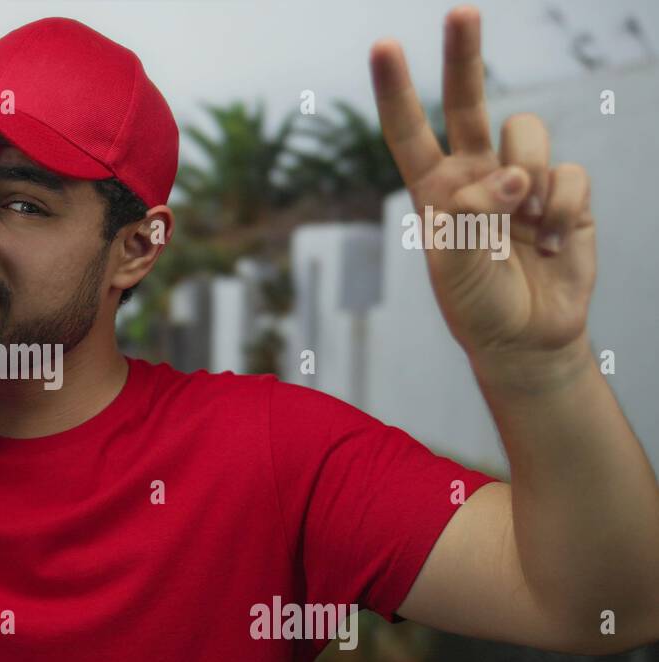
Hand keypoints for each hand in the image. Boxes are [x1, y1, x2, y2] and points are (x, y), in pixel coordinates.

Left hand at [370, 6, 595, 378]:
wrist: (526, 337)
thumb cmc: (477, 304)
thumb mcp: (452, 268)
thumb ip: (468, 218)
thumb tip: (509, 178)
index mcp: (435, 189)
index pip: (409, 132)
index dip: (396, 92)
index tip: (384, 48)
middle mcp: (476, 174)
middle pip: (468, 101)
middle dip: (463, 55)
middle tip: (461, 11)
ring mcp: (522, 180)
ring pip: (528, 134)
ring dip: (528, 173)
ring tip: (523, 220)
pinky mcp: (564, 193)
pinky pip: (570, 174)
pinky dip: (561, 209)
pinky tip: (549, 241)